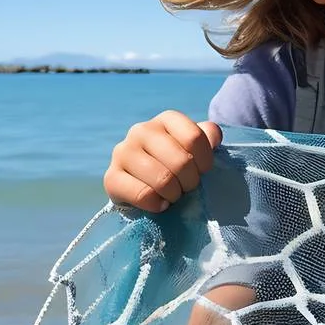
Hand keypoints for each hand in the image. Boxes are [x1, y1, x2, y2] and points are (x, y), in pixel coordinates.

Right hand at [104, 111, 222, 212]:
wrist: (142, 188)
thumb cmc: (174, 165)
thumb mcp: (193, 149)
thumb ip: (207, 137)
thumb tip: (214, 136)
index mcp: (165, 120)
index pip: (194, 138)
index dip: (205, 161)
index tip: (203, 171)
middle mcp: (140, 130)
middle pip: (181, 162)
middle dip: (190, 182)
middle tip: (186, 188)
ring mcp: (122, 152)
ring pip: (163, 180)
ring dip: (175, 195)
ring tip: (173, 196)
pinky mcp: (111, 177)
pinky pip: (144, 195)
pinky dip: (158, 205)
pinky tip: (159, 204)